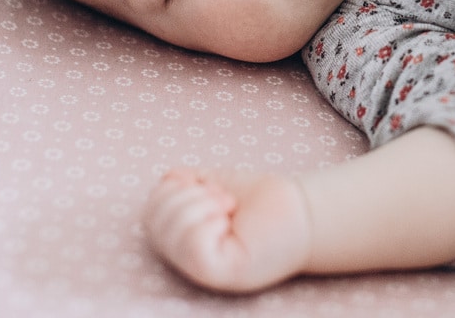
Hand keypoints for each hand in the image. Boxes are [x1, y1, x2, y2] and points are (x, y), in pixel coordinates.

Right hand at [142, 167, 312, 292]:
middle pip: (153, 218)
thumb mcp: (216, 183)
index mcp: (181, 236)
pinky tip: (229, 224)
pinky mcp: (216, 274)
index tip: (213, 188)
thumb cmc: (263, 201)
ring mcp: (198, 269)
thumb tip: (168, 179)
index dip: (176, 188)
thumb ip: (188, 183)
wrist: (303, 211)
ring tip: (229, 210)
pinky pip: (191, 244)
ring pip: (170, 231)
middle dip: (190, 195)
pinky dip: (208, 222)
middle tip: (225, 199)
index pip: (150, 209)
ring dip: (202, 206)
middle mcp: (185, 257)